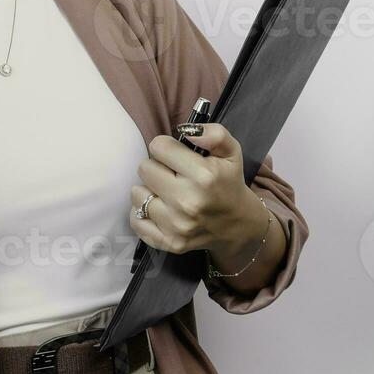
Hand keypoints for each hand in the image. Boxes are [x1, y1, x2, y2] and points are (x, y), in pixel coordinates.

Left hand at [128, 122, 260, 262]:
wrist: (238, 225)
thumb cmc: (229, 183)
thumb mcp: (231, 152)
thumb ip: (215, 134)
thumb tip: (189, 131)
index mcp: (203, 176)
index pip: (159, 147)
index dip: (167, 148)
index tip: (176, 156)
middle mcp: (188, 202)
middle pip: (144, 168)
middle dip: (157, 167)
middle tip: (172, 174)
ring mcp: (177, 225)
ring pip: (137, 193)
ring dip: (149, 190)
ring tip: (166, 192)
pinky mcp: (168, 242)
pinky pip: (135, 220)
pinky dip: (142, 213)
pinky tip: (159, 209)